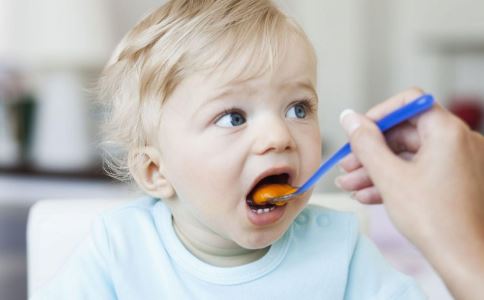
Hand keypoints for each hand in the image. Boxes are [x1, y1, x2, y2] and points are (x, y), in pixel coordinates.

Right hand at [336, 88, 483, 299]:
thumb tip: (349, 117)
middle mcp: (457, 141)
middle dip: (370, 152)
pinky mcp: (454, 180)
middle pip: (404, 133)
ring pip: (408, 155)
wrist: (464, 258)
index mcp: (447, 131)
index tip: (357, 133)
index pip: (408, 103)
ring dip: (376, 170)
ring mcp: (458, 162)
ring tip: (350, 186)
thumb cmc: (434, 219)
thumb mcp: (389, 176)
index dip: (377, 116)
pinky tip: (368, 195)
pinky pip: (419, 171)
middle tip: (347, 166)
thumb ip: (365, 142)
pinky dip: (394, 180)